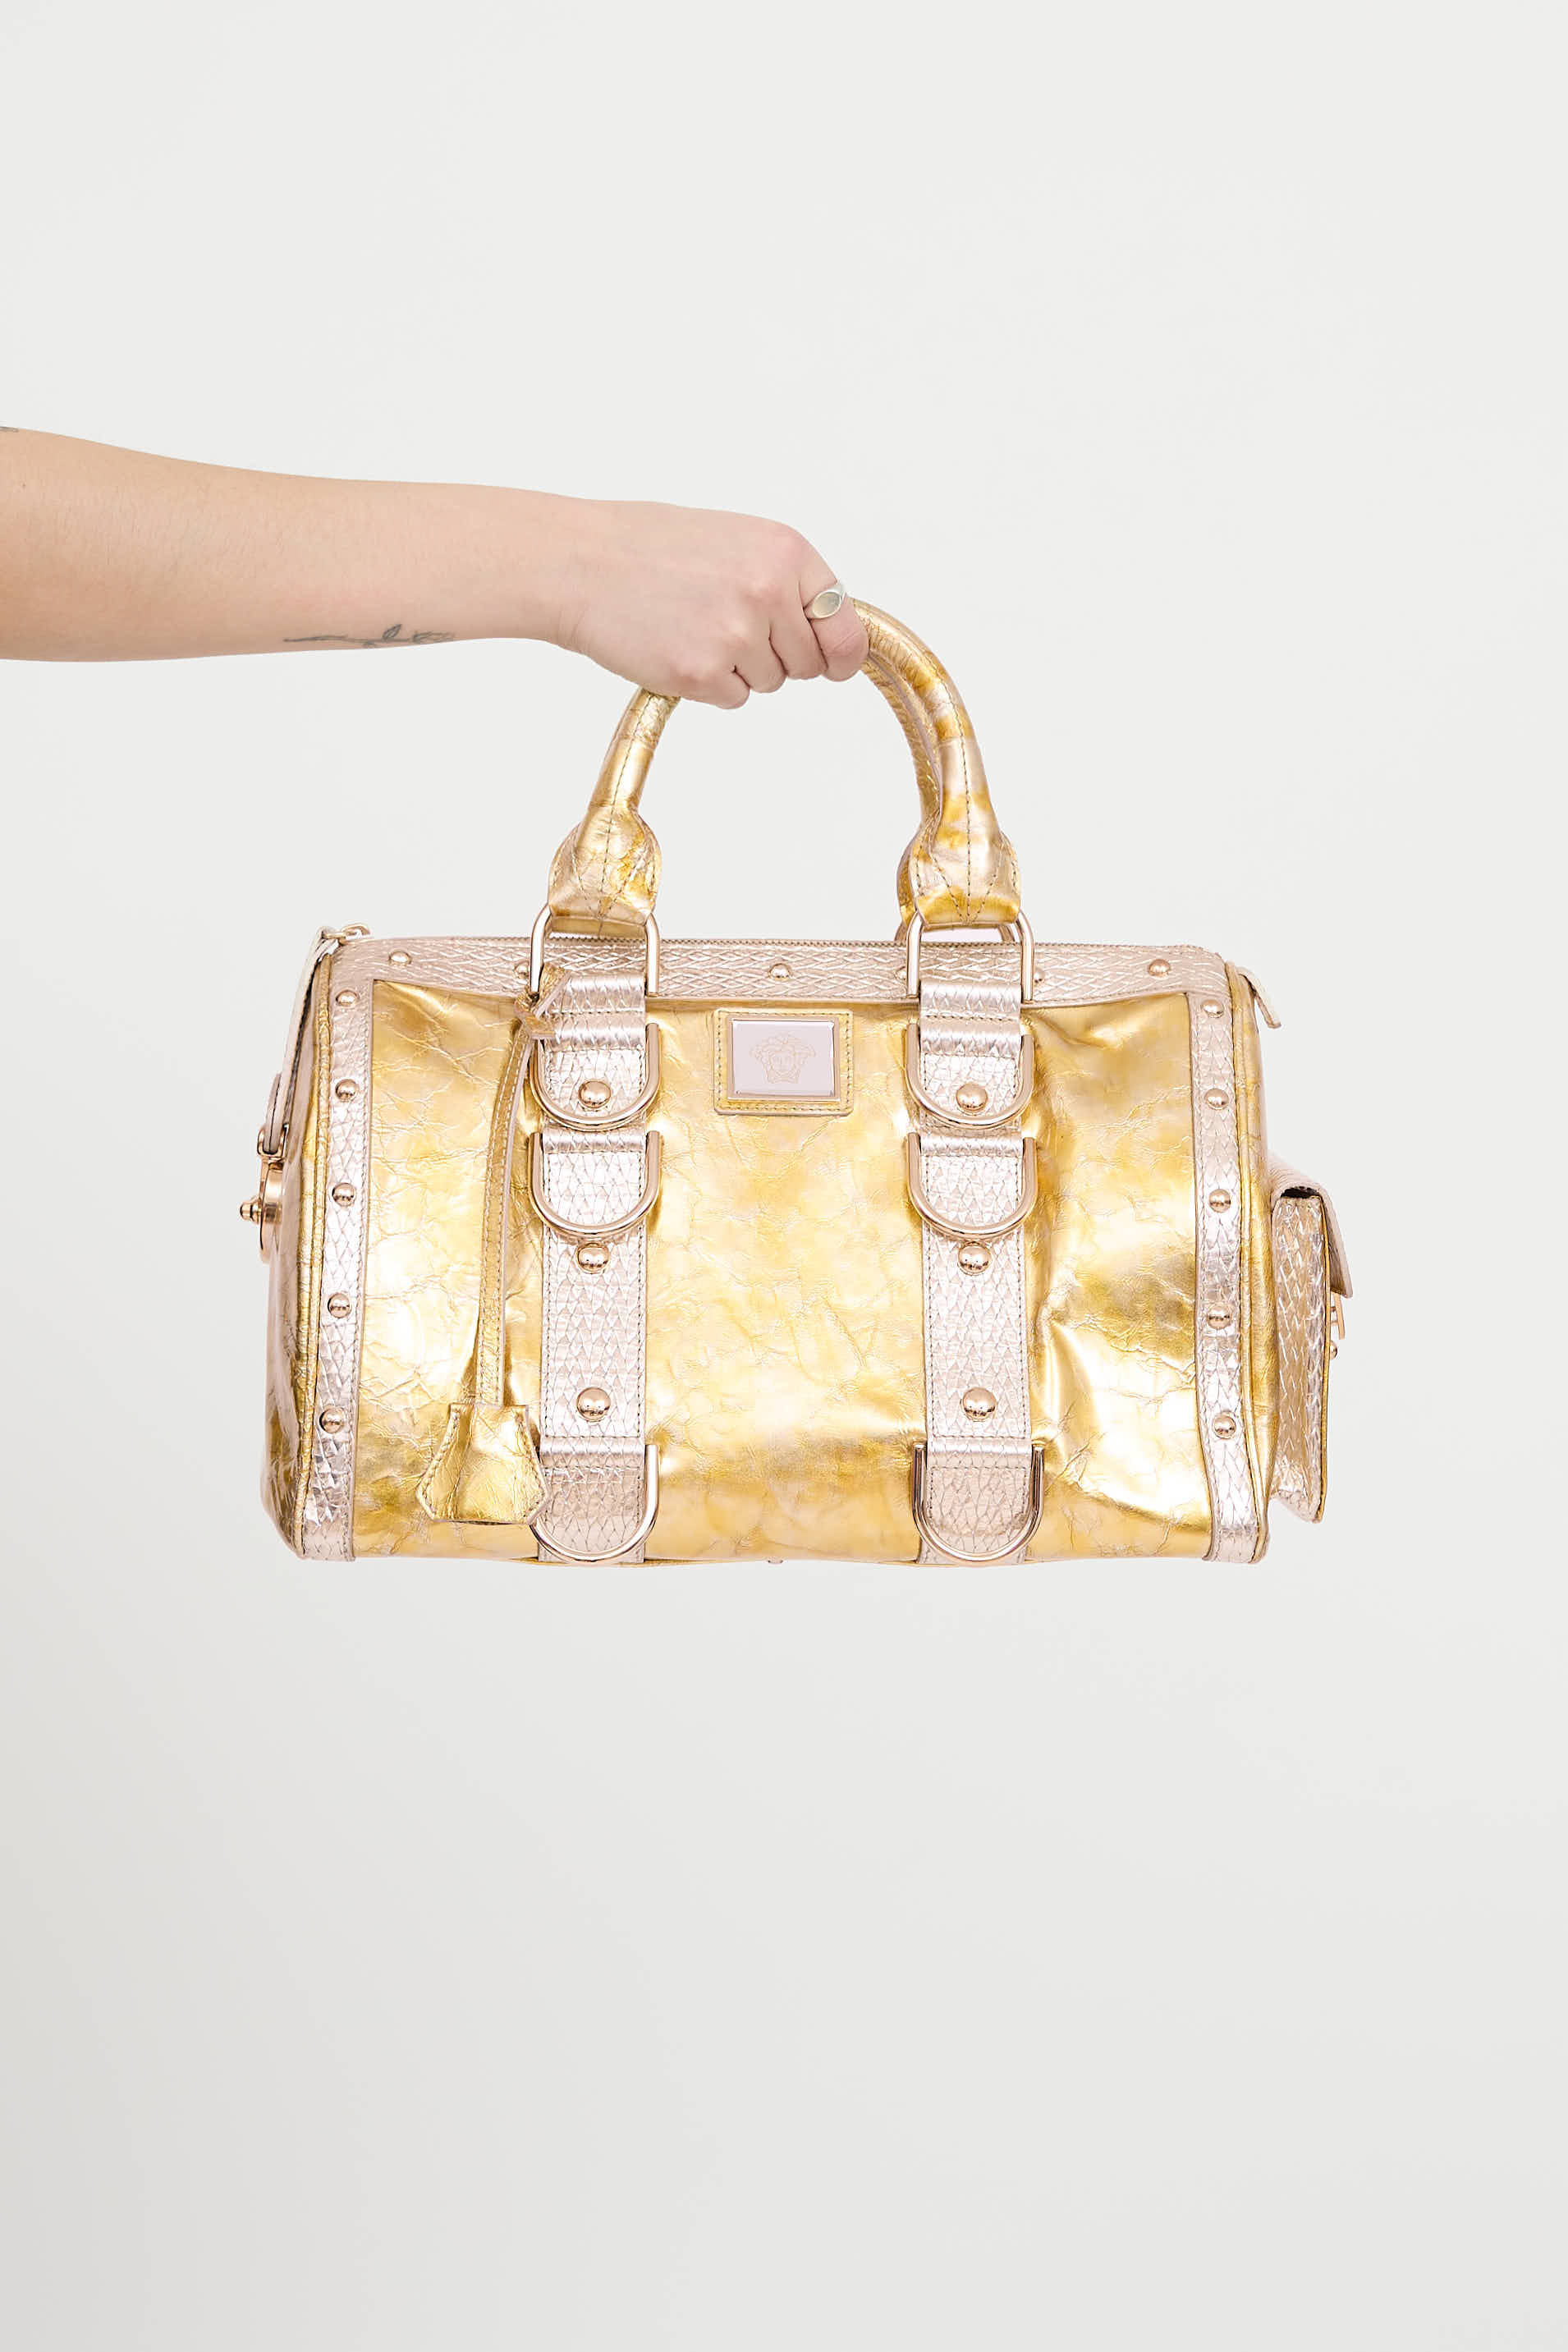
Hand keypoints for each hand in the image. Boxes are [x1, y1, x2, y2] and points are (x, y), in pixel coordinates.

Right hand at [550, 499, 868, 706]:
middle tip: (724, 625)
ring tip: (692, 627)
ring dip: (737, 669)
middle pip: (806, 664)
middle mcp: (768, 592)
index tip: (835, 665)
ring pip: (768, 683)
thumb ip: (787, 582)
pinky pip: (732, 699)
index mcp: (785, 553)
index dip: (840, 653)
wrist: (582, 563)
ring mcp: (735, 636)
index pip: (845, 625)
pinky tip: (676, 647)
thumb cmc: (652, 548)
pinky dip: (708, 685)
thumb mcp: (737, 541)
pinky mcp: (701, 673)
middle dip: (775, 657)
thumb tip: (833, 635)